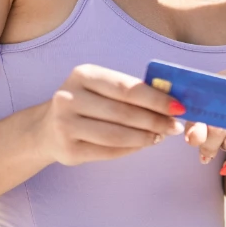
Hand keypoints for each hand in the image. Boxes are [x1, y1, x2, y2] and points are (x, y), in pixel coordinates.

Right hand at [36, 63, 184, 166]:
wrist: (46, 129)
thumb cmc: (86, 104)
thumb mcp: (101, 89)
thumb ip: (130, 92)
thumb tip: (171, 102)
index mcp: (83, 74)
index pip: (127, 88)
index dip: (156, 99)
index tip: (179, 107)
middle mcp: (69, 97)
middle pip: (123, 112)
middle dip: (155, 120)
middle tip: (175, 126)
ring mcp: (65, 125)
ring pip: (117, 135)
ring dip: (145, 137)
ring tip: (161, 136)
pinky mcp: (67, 150)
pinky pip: (108, 151)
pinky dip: (131, 149)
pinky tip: (143, 144)